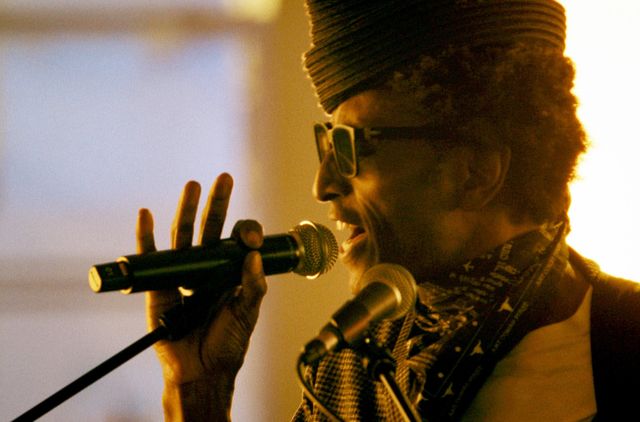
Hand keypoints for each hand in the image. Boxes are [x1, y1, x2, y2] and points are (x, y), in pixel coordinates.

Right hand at [137, 173, 266, 418]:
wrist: (200, 369)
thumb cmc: (227, 343)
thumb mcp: (246, 313)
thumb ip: (253, 286)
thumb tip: (253, 254)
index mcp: (232, 270)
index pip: (238, 241)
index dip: (245, 233)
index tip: (249, 238)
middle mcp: (208, 266)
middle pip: (212, 228)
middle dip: (218, 203)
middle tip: (225, 178)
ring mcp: (183, 272)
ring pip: (185, 235)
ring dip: (187, 209)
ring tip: (193, 185)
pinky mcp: (159, 283)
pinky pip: (152, 256)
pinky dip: (146, 236)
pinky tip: (147, 215)